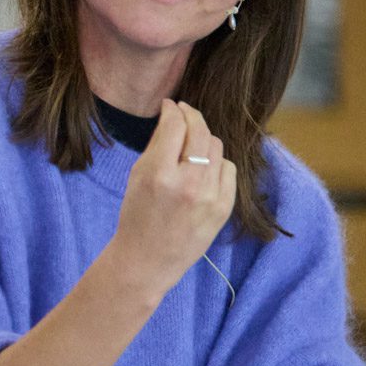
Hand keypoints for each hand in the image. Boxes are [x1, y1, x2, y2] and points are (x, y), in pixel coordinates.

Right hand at [104, 99, 235, 300]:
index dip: (173, 110)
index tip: (170, 106)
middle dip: (191, 115)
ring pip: (217, 147)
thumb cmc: (137, 216)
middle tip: (183, 112)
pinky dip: (216, 163)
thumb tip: (173, 116)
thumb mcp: (137, 176)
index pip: (175, 126)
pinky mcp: (224, 207)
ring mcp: (210, 196)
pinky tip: (203, 169)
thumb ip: (157, 145)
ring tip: (191, 145)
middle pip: (200, 131)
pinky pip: (228, 169)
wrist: (148, 259)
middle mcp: (187, 183)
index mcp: (158, 174)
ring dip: (204, 139)